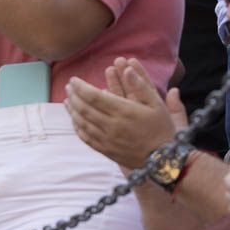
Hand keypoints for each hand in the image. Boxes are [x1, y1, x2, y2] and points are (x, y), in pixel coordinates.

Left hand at [64, 57, 184, 169]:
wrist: (163, 160)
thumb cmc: (161, 129)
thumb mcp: (157, 104)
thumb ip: (141, 86)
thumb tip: (128, 69)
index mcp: (124, 111)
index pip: (94, 96)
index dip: (80, 87)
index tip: (74, 79)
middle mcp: (112, 125)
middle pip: (84, 108)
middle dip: (73, 95)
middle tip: (68, 87)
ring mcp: (106, 139)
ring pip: (81, 122)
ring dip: (71, 109)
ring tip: (67, 99)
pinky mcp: (104, 150)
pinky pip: (85, 137)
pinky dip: (76, 126)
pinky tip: (74, 118)